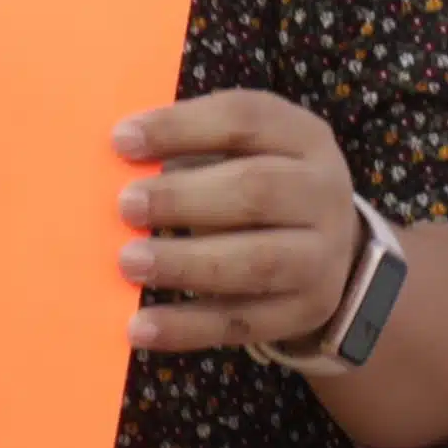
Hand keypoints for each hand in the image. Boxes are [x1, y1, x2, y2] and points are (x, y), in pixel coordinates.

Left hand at [109, 90, 360, 353]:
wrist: (328, 249)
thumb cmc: (260, 187)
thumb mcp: (243, 153)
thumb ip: (190, 152)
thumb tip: (120, 161)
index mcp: (304, 137)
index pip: (246, 119)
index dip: (182, 127)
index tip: (122, 140)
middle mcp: (324, 192)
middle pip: (257, 189)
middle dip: (184, 198)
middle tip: (126, 206)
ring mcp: (322, 256)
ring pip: (256, 261)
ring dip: (185, 263)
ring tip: (128, 262)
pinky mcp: (306, 310)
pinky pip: (243, 322)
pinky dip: (187, 327)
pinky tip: (140, 326)